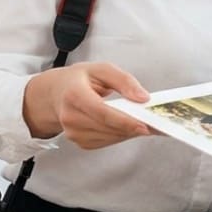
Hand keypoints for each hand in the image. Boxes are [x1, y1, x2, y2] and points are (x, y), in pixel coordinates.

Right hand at [21, 62, 151, 148]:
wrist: (56, 94)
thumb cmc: (79, 80)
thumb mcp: (102, 69)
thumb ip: (124, 81)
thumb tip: (142, 98)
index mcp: (74, 95)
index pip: (102, 112)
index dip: (124, 121)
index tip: (145, 125)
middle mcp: (70, 116)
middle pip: (108, 127)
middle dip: (133, 127)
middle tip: (155, 124)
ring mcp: (73, 132)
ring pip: (109, 137)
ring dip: (128, 132)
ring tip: (143, 123)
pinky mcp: (79, 141)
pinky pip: (106, 142)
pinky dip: (120, 135)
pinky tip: (127, 127)